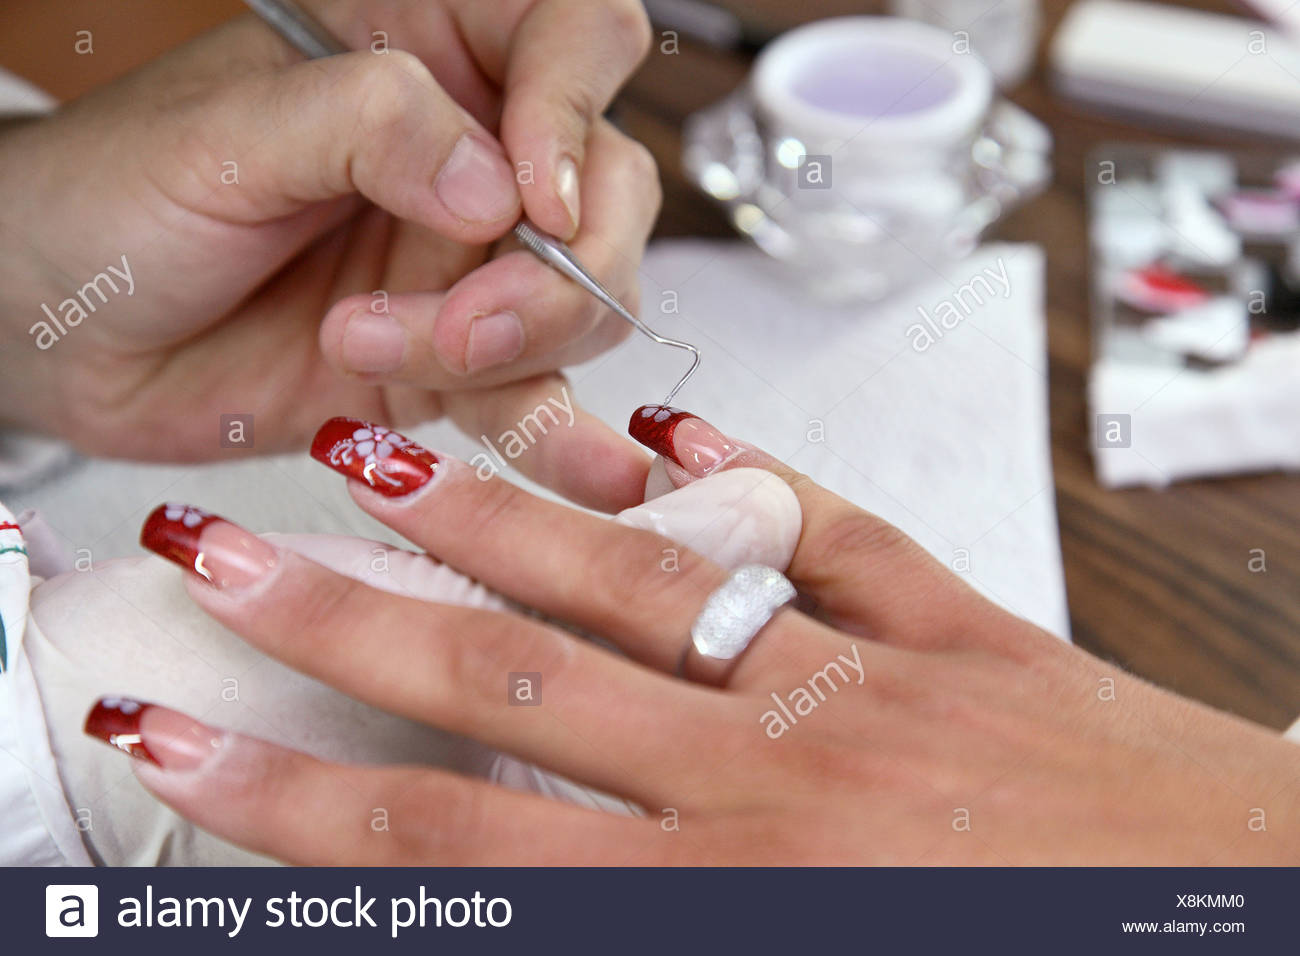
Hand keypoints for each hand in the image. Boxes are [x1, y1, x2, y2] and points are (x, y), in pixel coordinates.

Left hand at [0, 0, 654, 509]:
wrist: (60, 335)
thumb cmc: (115, 197)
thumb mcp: (229, 134)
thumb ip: (369, 126)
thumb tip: (498, 186)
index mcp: (424, 48)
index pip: (575, 37)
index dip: (575, 110)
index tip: (527, 196)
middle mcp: (468, 154)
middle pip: (608, 190)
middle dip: (558, 271)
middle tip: (466, 319)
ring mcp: (468, 263)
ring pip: (587, 298)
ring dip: (515, 347)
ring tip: (374, 347)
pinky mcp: (453, 362)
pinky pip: (536, 391)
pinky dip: (540, 426)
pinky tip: (517, 440)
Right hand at [84, 412, 1299, 862]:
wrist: (1252, 917)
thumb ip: (667, 930)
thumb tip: (529, 892)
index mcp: (744, 896)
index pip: (469, 842)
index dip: (304, 797)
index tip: (193, 736)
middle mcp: (781, 777)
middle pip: (516, 683)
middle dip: (348, 620)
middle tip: (232, 555)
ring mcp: (868, 687)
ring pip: (646, 587)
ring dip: (499, 524)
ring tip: (384, 460)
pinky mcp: (961, 635)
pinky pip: (832, 541)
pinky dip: (740, 487)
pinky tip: (654, 443)